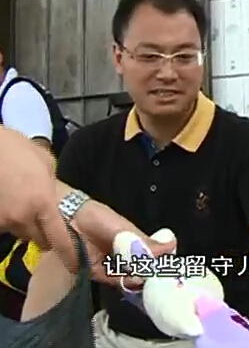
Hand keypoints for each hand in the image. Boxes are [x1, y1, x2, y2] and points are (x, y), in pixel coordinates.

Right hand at [0, 127, 75, 266]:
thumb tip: (54, 198)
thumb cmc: (17, 149)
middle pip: (39, 240)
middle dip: (45, 234)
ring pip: (19, 233)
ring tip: (22, 202)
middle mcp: (22, 218)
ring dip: (24, 224)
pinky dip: (8, 218)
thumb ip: (52, 188)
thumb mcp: (46, 165)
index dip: (69, 255)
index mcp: (43, 205)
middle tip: (45, 219)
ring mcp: (2, 220)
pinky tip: (8, 200)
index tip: (76, 265)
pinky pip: (4, 225)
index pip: (60, 239)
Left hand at [71, 199, 175, 284]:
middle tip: (160, 277)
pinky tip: (133, 282)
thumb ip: (142, 241)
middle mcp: (125, 254)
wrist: (61, 219)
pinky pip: (115, 282)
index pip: (154, 253)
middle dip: (152, 274)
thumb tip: (171, 245)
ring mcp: (112, 265)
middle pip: (144, 267)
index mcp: (134, 239)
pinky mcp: (97, 274)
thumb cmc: (94, 216)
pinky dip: (124, 283)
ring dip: (139, 280)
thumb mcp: (121, 228)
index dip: (162, 260)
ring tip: (146, 279)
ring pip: (131, 276)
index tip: (171, 266)